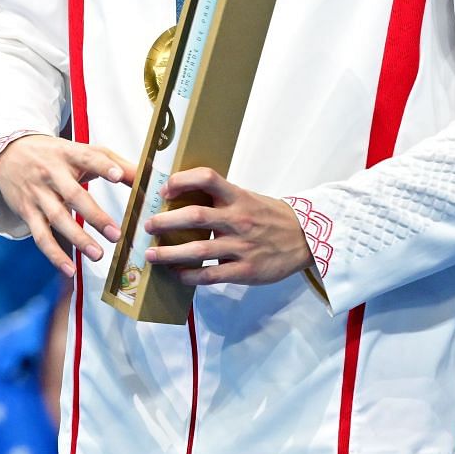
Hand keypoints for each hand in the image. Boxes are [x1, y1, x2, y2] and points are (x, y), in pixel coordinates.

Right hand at [0, 134, 128, 275]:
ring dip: (77, 238)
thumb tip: (147, 176)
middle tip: (116, 234)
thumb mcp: (80, 151)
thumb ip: (114, 162)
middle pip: (73, 195)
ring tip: (98, 255)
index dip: (103, 166)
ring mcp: (37, 194)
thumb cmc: (54, 154)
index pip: (87, 158)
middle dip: (95, 215)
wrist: (6, 153)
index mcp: (68, 154)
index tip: (118, 176)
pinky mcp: (27, 212)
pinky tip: (70, 269)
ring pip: (57, 218)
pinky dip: (54, 255)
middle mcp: (51, 174)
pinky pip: (40, 236)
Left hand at [141, 169, 315, 286]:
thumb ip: (220, 198)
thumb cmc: (269, 216)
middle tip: (148, 226)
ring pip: (198, 250)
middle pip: (195, 216)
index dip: (182, 180)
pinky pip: (212, 274)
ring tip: (151, 255)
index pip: (207, 178)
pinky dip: (190, 275)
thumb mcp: (247, 198)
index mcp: (237, 197)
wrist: (306, 238)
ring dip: (169, 253)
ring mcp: (241, 246)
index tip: (164, 189)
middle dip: (165, 221)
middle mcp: (238, 219)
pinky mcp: (246, 270)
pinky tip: (177, 274)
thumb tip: (180, 196)